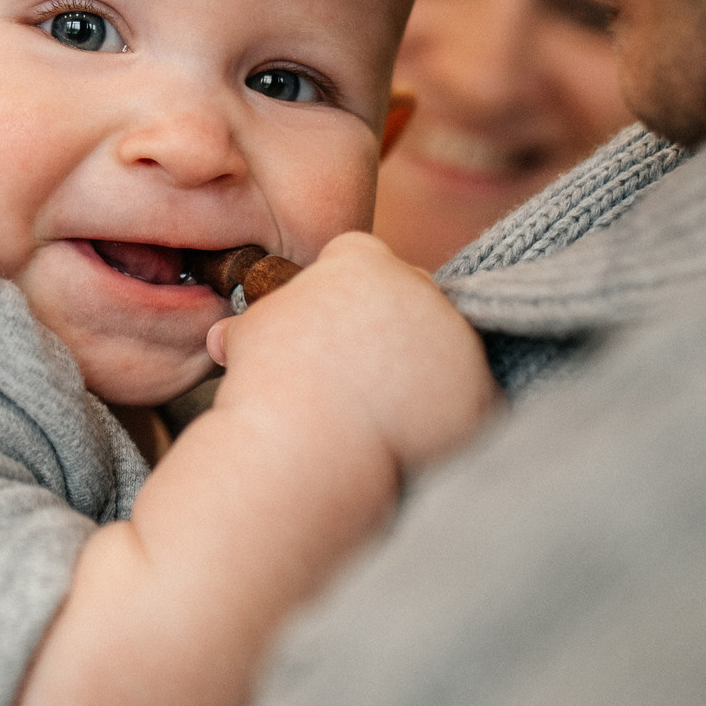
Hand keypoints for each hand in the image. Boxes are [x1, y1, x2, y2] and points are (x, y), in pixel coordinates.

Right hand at [207, 231, 494, 476]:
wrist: (308, 447)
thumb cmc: (268, 386)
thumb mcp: (247, 338)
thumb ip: (254, 324)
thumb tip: (227, 337)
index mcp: (363, 264)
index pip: (361, 258)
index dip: (342, 288)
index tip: (330, 323)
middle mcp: (420, 291)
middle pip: (413, 295)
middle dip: (391, 323)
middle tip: (359, 367)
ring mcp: (455, 341)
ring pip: (443, 346)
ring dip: (420, 368)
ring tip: (379, 408)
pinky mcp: (479, 393)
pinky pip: (467, 398)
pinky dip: (445, 415)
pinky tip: (410, 435)